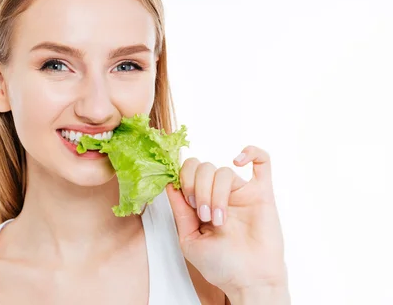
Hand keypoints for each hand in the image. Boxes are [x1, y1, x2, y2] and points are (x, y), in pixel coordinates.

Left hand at [166, 145, 288, 299]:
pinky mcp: (262, 194)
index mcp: (200, 201)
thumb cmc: (221, 266)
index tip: (187, 200)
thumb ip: (180, 212)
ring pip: (223, 171)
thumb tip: (170, 184)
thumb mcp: (189, 240)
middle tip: (203, 213)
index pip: (188, 171)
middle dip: (198, 187)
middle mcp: (219, 193)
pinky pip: (262, 162)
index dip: (183, 179)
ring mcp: (240, 192)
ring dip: (216, 194)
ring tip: (219, 220)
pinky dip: (252, 152)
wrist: (248, 281)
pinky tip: (239, 160)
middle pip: (204, 167)